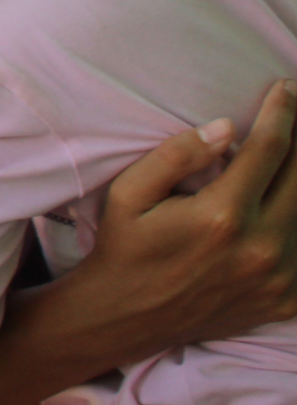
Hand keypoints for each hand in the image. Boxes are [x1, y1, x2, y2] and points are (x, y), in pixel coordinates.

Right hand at [71, 80, 296, 358]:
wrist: (128, 317)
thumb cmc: (125, 247)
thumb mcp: (129, 194)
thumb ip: (176, 155)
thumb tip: (225, 127)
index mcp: (222, 215)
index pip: (269, 148)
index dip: (284, 112)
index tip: (287, 87)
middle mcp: (261, 246)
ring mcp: (280, 277)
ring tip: (295, 156)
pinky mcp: (288, 299)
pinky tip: (287, 202)